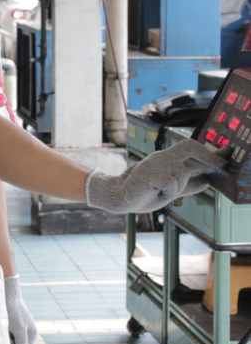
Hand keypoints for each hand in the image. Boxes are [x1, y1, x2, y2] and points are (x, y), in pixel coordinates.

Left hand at [4, 275, 36, 343]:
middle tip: (2, 332)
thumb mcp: (18, 329)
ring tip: (0, 327)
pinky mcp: (8, 325)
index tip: (7, 341)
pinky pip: (4, 336)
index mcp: (30, 336)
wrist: (4, 291)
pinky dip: (0, 334)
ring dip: (3, 339)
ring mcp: (16, 330)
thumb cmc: (11, 310)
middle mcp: (25, 334)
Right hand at [86, 139, 227, 213]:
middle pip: (189, 146)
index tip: (226, 156)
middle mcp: (162, 157)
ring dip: (178, 188)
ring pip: (182, 173)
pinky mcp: (150, 173)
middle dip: (208, 156)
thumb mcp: (170, 190)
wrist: (118, 197)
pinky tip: (155, 194)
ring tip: (163, 193)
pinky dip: (167, 193)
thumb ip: (187, 185)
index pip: (192, 150)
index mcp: (167, 160)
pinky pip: (171, 184)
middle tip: (220, 166)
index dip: (211, 152)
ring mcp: (155, 163)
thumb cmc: (142, 194)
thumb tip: (207, 181)